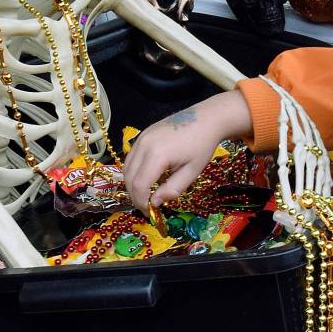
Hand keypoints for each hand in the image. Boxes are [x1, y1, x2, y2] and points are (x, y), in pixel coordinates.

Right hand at [121, 90, 252, 212]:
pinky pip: (131, 157)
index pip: (139, 185)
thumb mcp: (192, 172)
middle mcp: (144, 144)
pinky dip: (134, 171)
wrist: (206, 118)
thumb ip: (172, 189)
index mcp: (157, 155)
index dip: (141, 202)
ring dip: (132, 184)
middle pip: (128, 177)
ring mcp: (141, 137)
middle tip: (147, 206)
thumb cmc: (202, 146)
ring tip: (146, 194)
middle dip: (135, 195)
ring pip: (126, 167)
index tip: (150, 212)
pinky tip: (147, 177)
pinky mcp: (142, 134)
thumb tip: (155, 203)